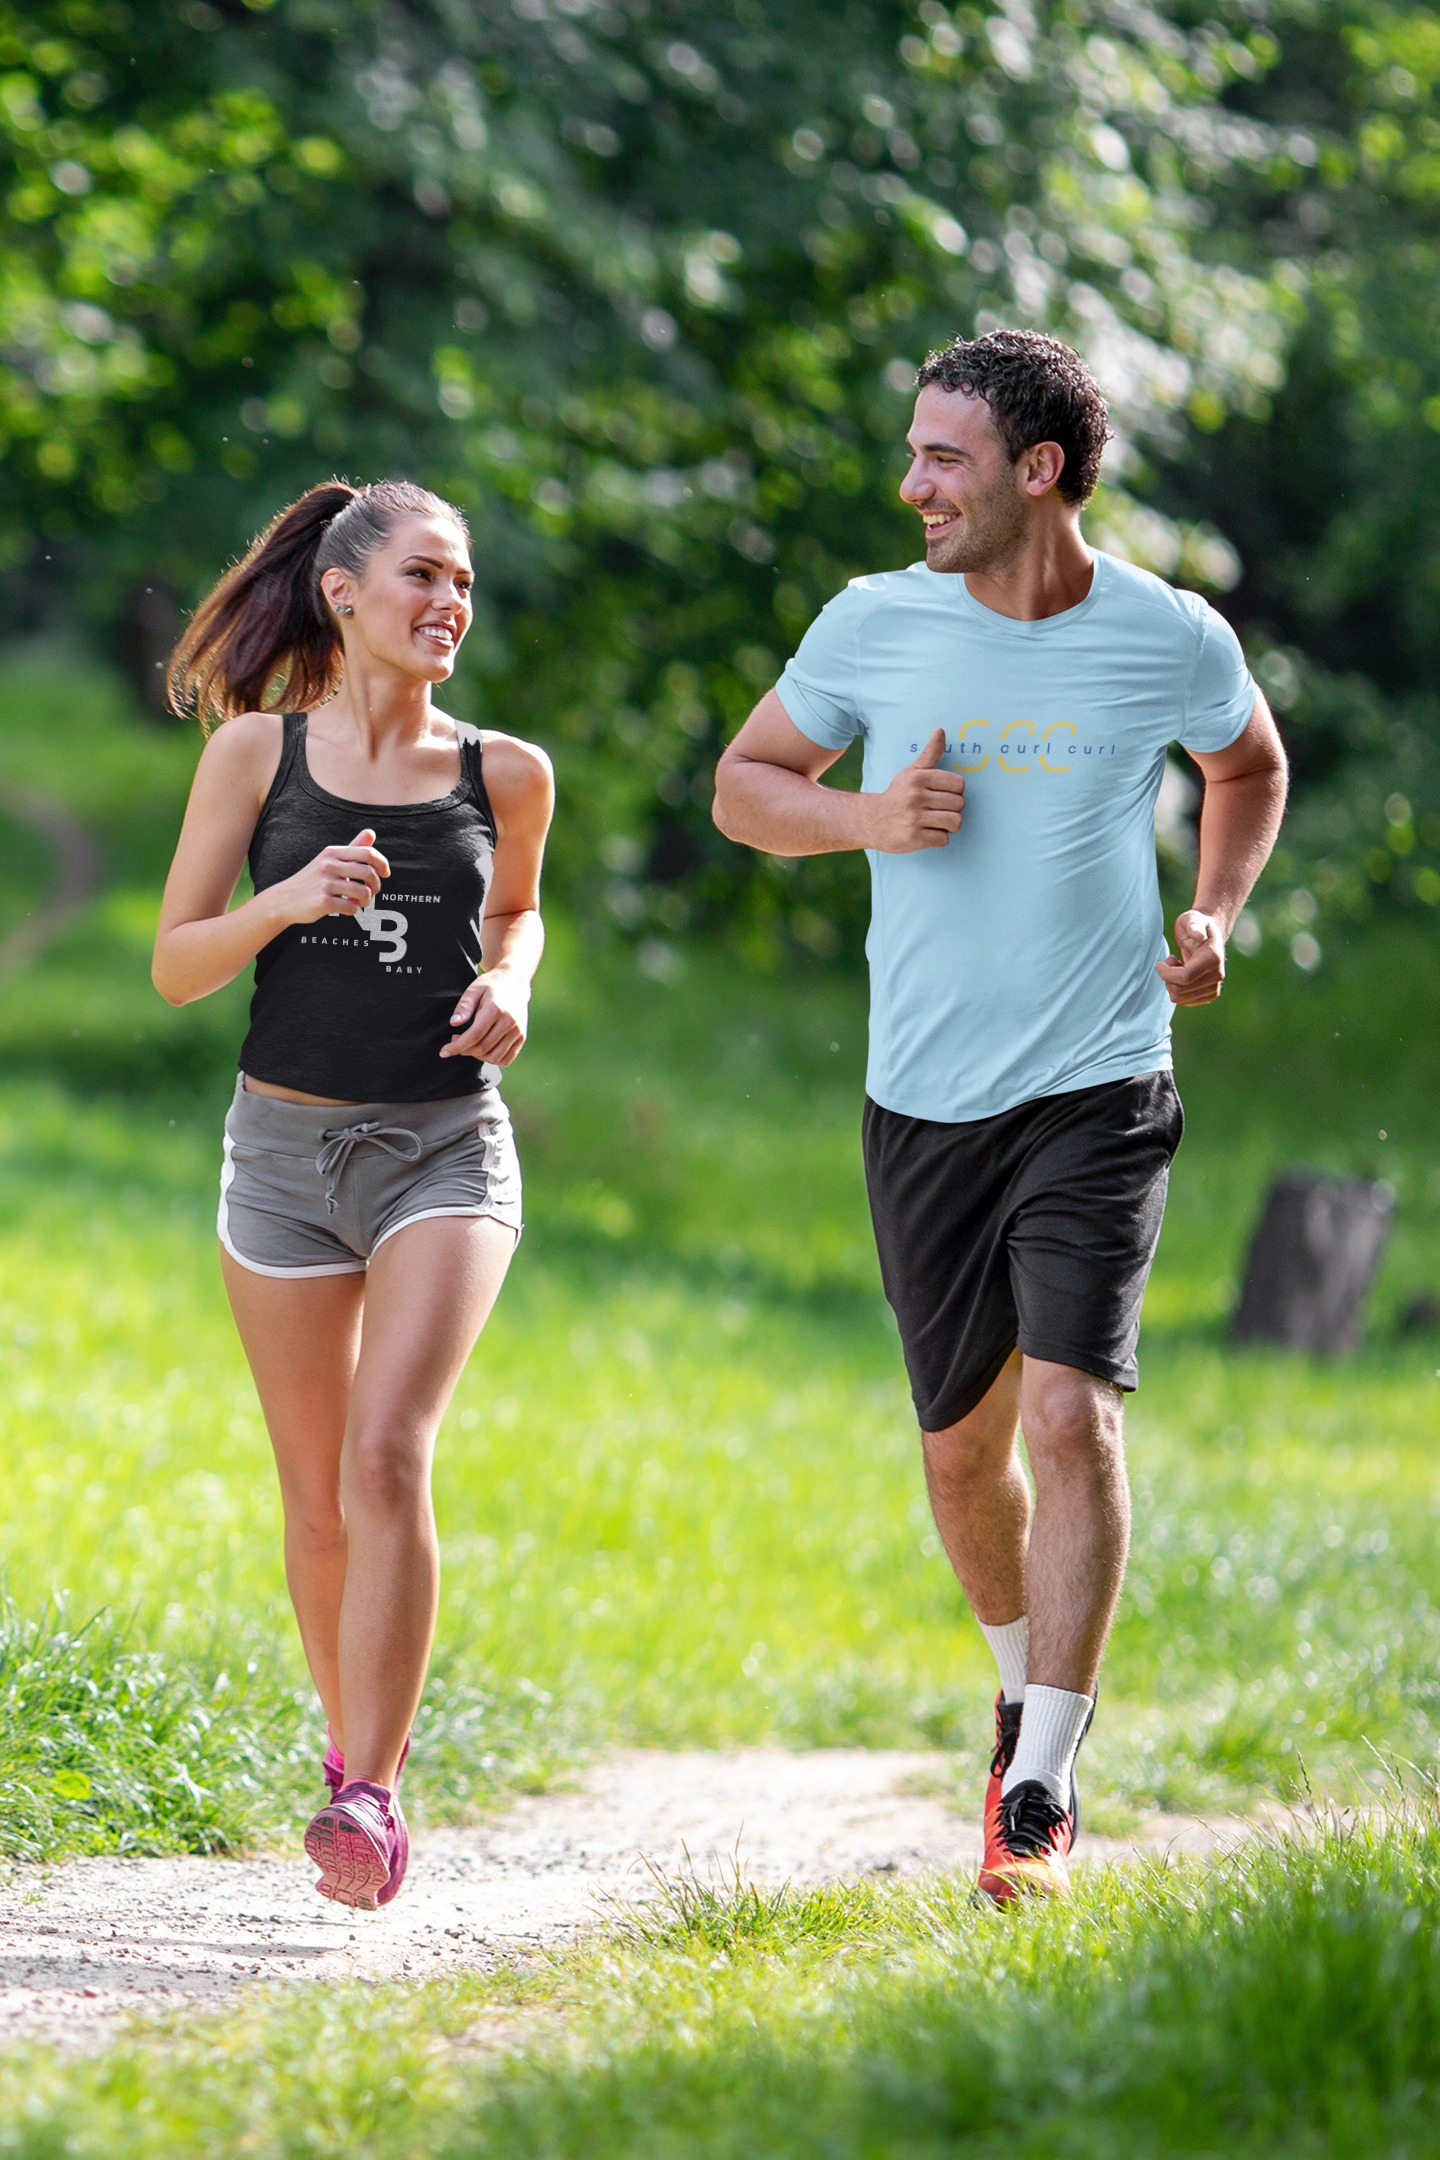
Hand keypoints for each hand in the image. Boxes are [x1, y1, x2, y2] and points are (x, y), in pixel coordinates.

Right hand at [277, 829, 389, 924]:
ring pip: (364, 892)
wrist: (285, 899)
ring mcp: (325, 884)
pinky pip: (352, 907)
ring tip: (358, 901)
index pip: (368, 853)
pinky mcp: (322, 902)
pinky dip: (353, 910)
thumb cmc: (313, 880)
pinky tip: (346, 907)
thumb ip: (352, 848)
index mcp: (332, 853)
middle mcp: (328, 865)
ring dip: (366, 900)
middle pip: (369, 873)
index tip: (385, 874)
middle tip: (372, 891)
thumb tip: (371, 832)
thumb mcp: (329, 860)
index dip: (382, 864)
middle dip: (377, 885)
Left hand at [442, 965, 529, 1064]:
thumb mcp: (474, 989)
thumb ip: (464, 1006)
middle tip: (455, 1039)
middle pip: (482, 1048)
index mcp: (495, 1009)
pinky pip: (506, 1059)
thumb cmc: (490, 985)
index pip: (474, 1036)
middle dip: (464, 1049)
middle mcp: (510, 1022)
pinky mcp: (521, 1037)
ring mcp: (518, 1031)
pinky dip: (492, 1059)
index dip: (457, 1047)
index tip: (444, 1052)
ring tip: (469, 1043)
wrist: (514, 982)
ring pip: (494, 1057)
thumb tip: (453, 1023)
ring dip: (477, 1056)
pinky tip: (483, 1049)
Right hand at [865, 729, 964, 852]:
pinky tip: (927, 833)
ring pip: (955, 822)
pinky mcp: (913, 838)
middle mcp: (916, 797)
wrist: (872, 821)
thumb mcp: (912, 772)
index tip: (942, 794)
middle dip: (952, 809)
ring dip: (949, 825)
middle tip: (937, 810)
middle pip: (959, 804)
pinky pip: (944, 839)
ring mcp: (914, 818)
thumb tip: (940, 730)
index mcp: (918, 778)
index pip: (959, 783)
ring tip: (936, 822)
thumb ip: (930, 753)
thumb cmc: (898, 795)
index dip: (954, 791)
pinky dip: (939, 838)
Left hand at [1156, 909, 1225, 1005]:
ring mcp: (1215, 986)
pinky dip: (1177, 990)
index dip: (1166, 973)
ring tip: (1177, 966)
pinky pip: (1185, 1002)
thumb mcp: (1192, 918)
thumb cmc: (1197, 924)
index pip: (1184, 977)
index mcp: (1213, 958)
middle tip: (1171, 961)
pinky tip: (1181, 976)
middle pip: (1180, 990)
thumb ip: (1194, 925)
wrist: (1209, 935)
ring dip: (1172, 983)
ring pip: (1181, 998)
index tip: (1160, 963)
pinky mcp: (1211, 994)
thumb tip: (1199, 935)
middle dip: (1168, 977)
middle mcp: (1217, 975)